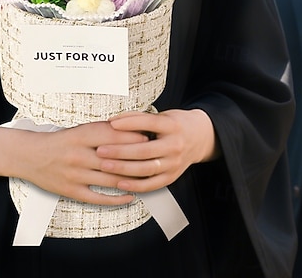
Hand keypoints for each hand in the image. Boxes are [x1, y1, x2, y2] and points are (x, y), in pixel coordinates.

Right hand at [5, 121, 149, 205]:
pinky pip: (98, 197)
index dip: (134, 137)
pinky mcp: (72, 190)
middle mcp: (79, 154)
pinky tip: (129, 195)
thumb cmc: (60, 141)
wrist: (31, 155)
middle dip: (136, 158)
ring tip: (147, 177)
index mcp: (82, 135)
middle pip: (115, 158)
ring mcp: (75, 174)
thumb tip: (132, 130)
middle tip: (154, 157)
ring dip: (131, 179)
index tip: (150, 138)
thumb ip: (103, 131)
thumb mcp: (80, 130)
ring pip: (110, 178)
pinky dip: (116, 198)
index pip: (114, 136)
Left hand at [96, 109, 217, 193]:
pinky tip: (120, 183)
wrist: (200, 137)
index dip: (129, 123)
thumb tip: (114, 120)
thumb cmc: (176, 124)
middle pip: (144, 150)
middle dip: (120, 151)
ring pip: (146, 169)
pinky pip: (151, 184)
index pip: (148, 123)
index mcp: (172, 126)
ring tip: (105, 166)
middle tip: (101, 150)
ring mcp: (174, 163)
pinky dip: (135, 185)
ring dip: (123, 169)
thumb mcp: (163, 115)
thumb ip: (141, 118)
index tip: (111, 123)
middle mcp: (175, 145)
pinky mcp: (172, 177)